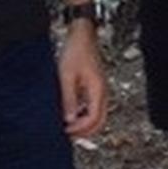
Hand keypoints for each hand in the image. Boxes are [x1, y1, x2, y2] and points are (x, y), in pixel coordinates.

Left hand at [58, 21, 107, 137]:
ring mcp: (101, 89)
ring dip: (86, 124)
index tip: (65, 130)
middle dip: (85, 131)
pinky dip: (86, 114)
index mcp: (97, 90)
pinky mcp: (96, 86)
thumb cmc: (75, 51)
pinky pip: (94, 107)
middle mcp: (103, 92)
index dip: (80, 129)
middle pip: (100, 121)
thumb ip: (69, 99)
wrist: (82, 34)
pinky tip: (72, 113)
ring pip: (98, 115)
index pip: (93, 119)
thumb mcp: (66, 76)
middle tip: (68, 133)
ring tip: (69, 126)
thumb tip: (69, 120)